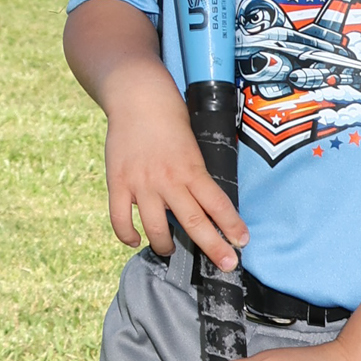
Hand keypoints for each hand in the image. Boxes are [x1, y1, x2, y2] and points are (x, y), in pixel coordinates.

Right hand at [102, 57, 246, 269]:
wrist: (137, 96)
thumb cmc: (170, 117)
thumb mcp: (194, 143)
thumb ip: (197, 172)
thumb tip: (208, 199)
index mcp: (192, 169)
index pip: (218, 204)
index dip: (232, 226)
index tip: (242, 242)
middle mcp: (168, 180)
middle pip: (193, 223)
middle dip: (213, 247)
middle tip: (226, 264)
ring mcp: (141, 183)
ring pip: (157, 228)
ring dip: (166, 246)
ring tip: (170, 250)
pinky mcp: (118, 183)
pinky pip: (120, 219)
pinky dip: (127, 235)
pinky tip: (135, 239)